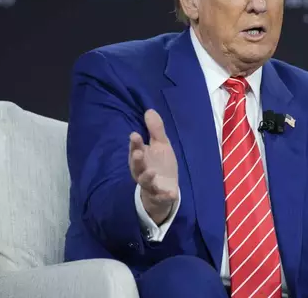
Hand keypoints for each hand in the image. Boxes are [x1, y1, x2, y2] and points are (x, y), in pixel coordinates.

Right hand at [129, 109, 178, 224]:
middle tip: (138, 153)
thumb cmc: (160, 164)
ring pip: (145, 182)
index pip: (136, 149)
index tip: (135, 135)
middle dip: (136, 160)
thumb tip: (149, 110)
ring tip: (151, 172)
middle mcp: (142, 171)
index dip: (135, 143)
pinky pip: (161, 197)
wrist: (165, 189)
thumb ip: (155, 130)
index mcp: (142, 158)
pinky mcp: (159, 196)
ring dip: (147, 177)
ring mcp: (150, 185)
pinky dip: (166, 196)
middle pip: (137, 166)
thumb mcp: (161, 145)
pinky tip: (172, 194)